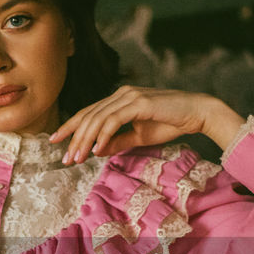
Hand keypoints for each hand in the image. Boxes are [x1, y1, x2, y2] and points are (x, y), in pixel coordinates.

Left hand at [49, 87, 244, 160]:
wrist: (197, 113)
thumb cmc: (171, 123)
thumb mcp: (139, 136)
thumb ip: (118, 142)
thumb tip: (96, 151)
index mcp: (119, 100)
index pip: (89, 113)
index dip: (71, 127)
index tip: (56, 141)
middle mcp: (121, 94)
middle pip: (88, 115)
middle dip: (74, 138)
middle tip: (65, 158)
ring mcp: (129, 97)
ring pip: (98, 119)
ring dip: (85, 140)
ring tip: (77, 158)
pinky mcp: (139, 103)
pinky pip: (114, 120)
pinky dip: (103, 135)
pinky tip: (96, 150)